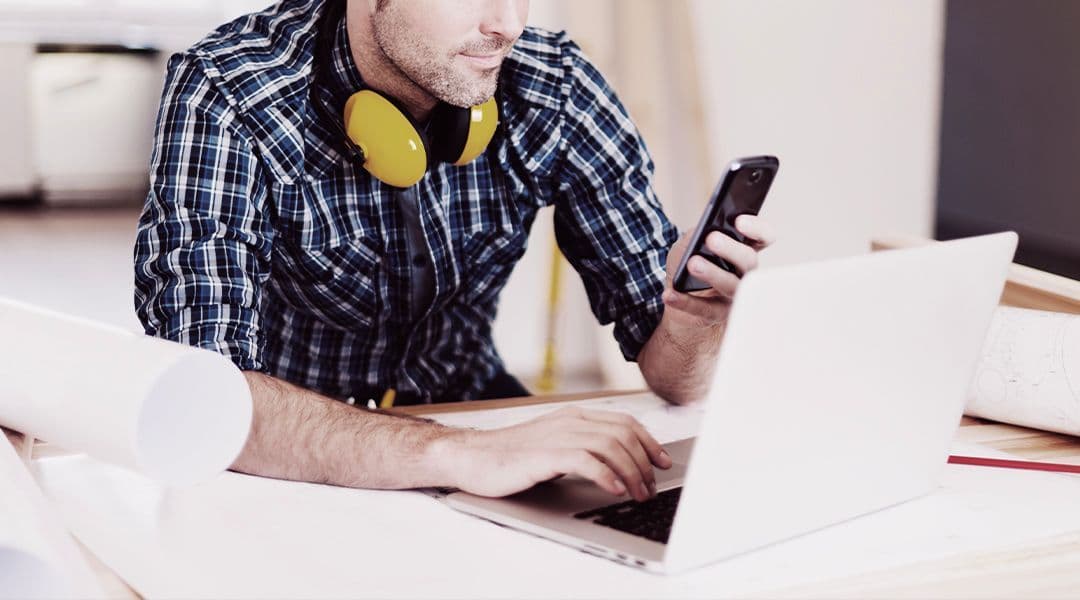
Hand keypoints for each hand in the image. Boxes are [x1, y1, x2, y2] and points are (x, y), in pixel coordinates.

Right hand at [439, 406, 672, 500]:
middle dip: (644, 462)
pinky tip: (615, 490)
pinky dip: (607, 475)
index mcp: (573, 416)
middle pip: (623, 434)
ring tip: (638, 493)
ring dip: (631, 472)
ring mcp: (556, 435)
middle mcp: (569, 421)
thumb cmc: (511, 457)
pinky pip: (586, 460)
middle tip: (651, 487)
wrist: (471, 457)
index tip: (662, 462)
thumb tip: (617, 467)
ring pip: (610, 446)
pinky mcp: (543, 454)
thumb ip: (582, 448)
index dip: (649, 442)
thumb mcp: (553, 447)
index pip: (624, 422)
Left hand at [662, 215, 775, 328]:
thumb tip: (701, 233)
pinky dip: (685, 302)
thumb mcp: (688, 242)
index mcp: (743, 249)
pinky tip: (670, 294)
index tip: (739, 221)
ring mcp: (733, 295)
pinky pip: (705, 309)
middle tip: (712, 239)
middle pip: (748, 261)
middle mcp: (744, 273)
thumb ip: (697, 234)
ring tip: (692, 263)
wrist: (676, 295)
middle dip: (731, 249)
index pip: (762, 237)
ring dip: (713, 273)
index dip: (756, 229)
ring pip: (731, 286)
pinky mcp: (718, 314)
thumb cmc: (687, 261)